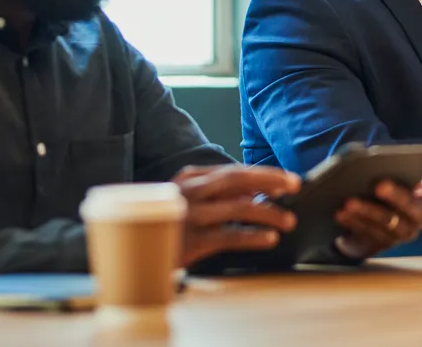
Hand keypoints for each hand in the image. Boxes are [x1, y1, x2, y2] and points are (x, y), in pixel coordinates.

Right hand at [172, 164, 300, 265]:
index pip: (233, 171)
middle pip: (237, 180)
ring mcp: (189, 216)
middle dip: (270, 181)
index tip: (288, 180)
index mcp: (189, 179)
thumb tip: (254, 194)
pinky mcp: (190, 243)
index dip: (264, 174)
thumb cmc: (164, 225)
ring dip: (268, 213)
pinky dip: (253, 237)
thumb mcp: (185, 201)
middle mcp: (189, 192)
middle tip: (295, 187)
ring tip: (288, 220)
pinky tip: (269, 239)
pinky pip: (229, 236)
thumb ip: (216, 194)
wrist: (125, 250)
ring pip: (237, 208)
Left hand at [334, 165, 421, 258]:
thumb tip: (370, 156)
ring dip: (370, 212)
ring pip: (391, 225)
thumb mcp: (386, 172)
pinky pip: (371, 237)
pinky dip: (355, 223)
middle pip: (417, 209)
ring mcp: (403, 232)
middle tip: (381, 184)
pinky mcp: (383, 245)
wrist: (360, 215)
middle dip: (399, 197)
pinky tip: (341, 213)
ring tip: (350, 200)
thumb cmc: (378, 184)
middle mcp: (420, 214)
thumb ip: (388, 165)